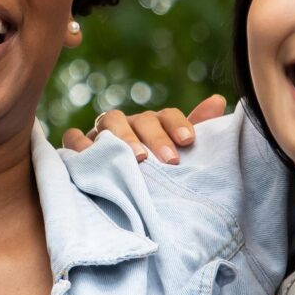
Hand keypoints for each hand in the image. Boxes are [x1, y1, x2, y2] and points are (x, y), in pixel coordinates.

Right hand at [61, 94, 226, 163]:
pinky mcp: (77, 147)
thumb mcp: (175, 154)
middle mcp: (127, 124)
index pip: (167, 115)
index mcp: (152, 124)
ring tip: (138, 159)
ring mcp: (100, 133)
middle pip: (140, 119)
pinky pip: (74, 137)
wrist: (114, 194)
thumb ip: (196, 128)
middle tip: (169, 160)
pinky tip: (94, 157)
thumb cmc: (151, 173)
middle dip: (155, 137)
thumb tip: (219, 100)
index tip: (189, 142)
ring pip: (109, 121)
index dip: (178, 125)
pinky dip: (81, 144)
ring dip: (124, 137)